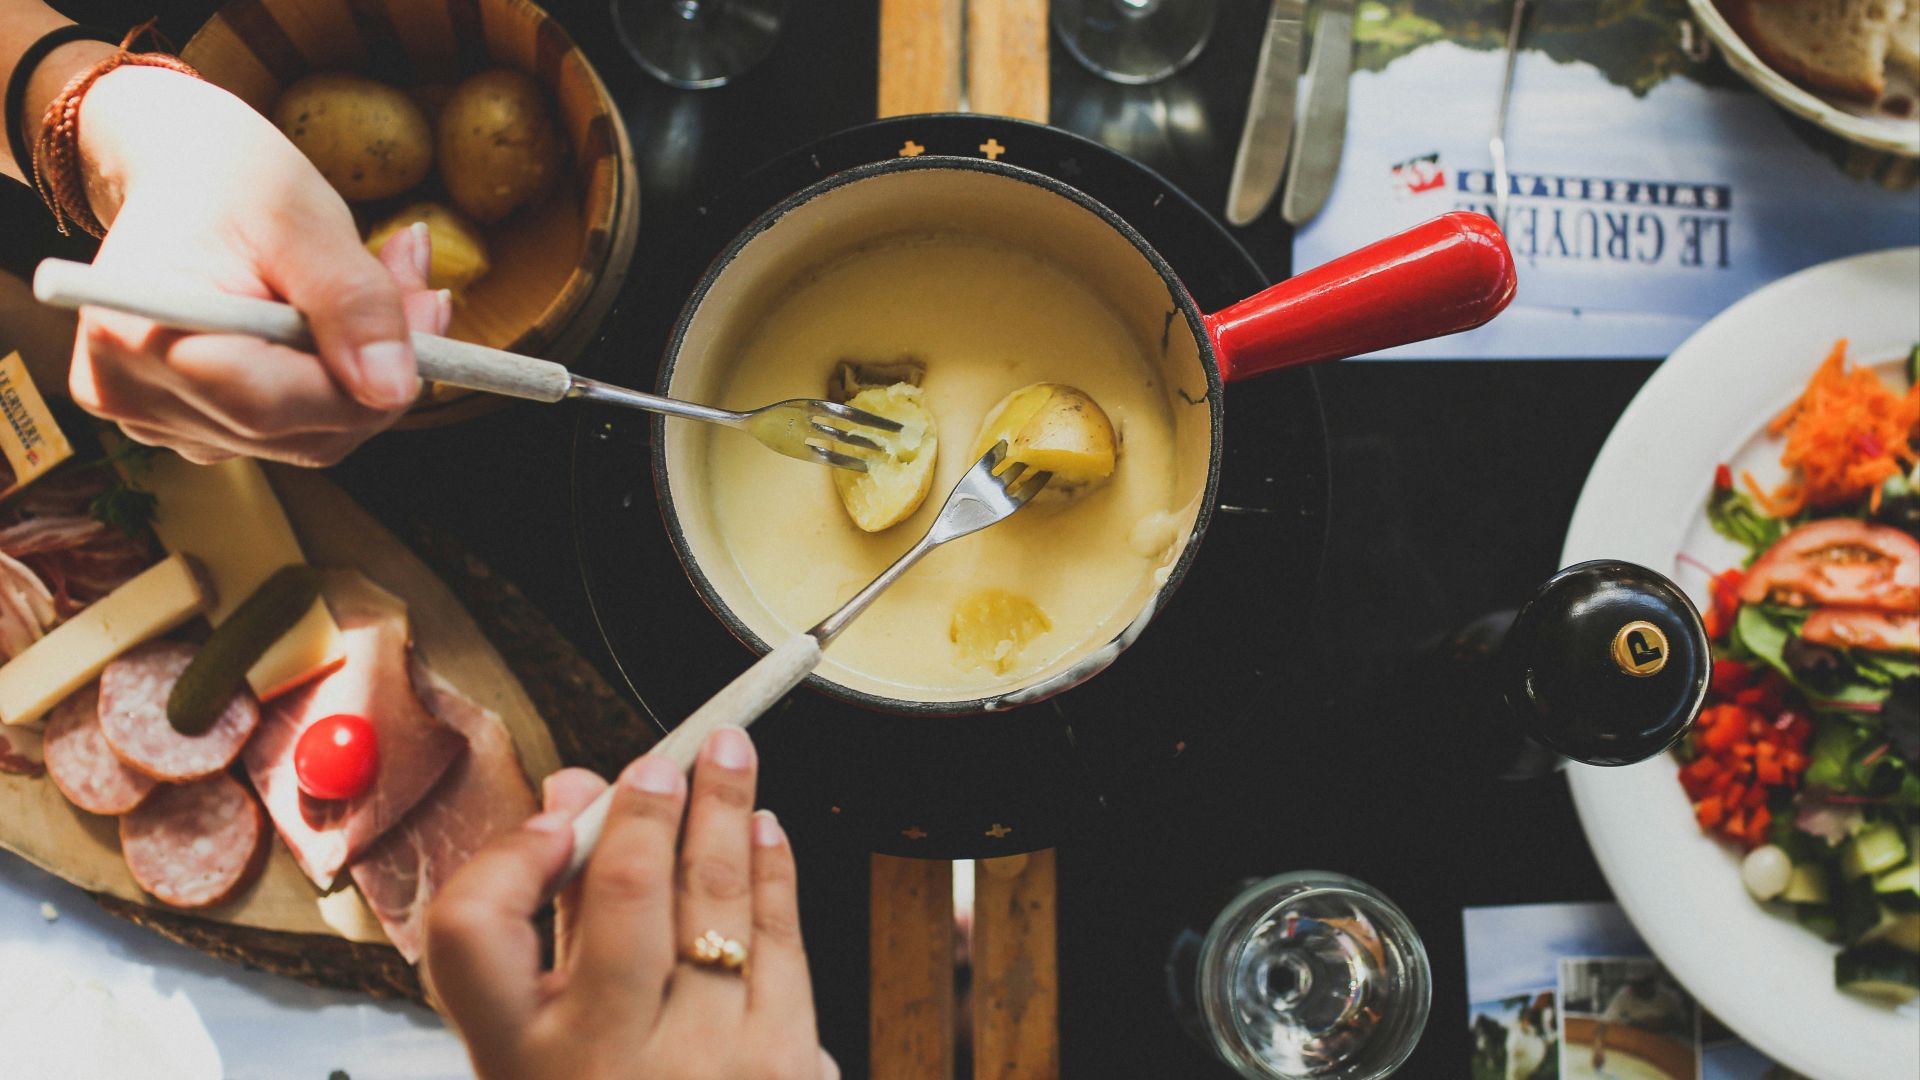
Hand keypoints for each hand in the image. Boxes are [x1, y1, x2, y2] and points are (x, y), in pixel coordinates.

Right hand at [65, 66, 444, 465]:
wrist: (183, 176)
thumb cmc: (230, 181)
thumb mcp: (302, 219)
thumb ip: (353, 303)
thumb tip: (392, 390)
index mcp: (134, 337)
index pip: (269, 405)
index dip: (363, 378)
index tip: (427, 308)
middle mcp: (135, 397)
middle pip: (300, 431)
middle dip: (379, 369)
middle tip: (421, 285)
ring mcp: (161, 423)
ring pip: (312, 437)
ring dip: (368, 374)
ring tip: (389, 283)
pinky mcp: (195, 428)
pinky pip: (297, 430)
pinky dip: (340, 382)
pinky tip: (347, 322)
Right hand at [423, 727, 836, 1079]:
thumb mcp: (544, 1043)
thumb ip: (551, 921)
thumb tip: (574, 794)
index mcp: (518, 1059)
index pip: (472, 931)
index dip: (509, 856)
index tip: (553, 814)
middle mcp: (600, 1061)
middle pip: (623, 893)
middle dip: (652, 806)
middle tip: (668, 755)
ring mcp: (699, 1065)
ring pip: (718, 902)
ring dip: (728, 813)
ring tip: (732, 757)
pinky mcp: (782, 1066)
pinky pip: (782, 940)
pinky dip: (773, 873)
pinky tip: (765, 830)